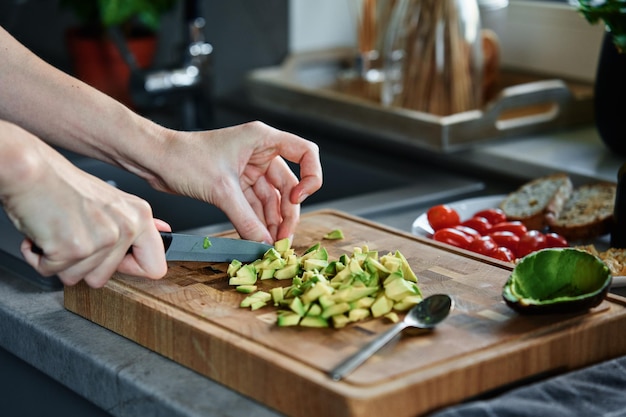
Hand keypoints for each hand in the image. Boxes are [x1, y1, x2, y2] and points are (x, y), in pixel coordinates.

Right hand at [0, 124, 168, 286]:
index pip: (155, 268)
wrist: (28, 168)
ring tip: (58, 229)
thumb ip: (137, 222)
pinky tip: (43, 232)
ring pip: (75, 278)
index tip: (116, 261)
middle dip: (81, 264)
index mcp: (140, 216)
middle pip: (103, 279)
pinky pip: (50, 272)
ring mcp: (101, 240)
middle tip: (72, 232)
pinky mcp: (72, 249)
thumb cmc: (62, 183)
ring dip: (59, 259)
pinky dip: (39, 257)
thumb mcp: (111, 200)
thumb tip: (163, 231)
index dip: (130, 270)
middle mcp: (125, 228)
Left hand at [139, 121, 322, 242]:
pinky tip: (258, 238)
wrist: (154, 160)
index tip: (300, 198)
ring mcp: (248, 169)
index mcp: (262, 140)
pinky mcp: (235, 184)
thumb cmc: (184, 158)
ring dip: (273, 220)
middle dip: (288, 211)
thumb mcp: (221, 190)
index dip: (311, 176)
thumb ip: (246, 219)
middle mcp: (259, 152)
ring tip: (272, 243)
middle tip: (283, 237)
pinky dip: (257, 221)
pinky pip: (254, 205)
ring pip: (271, 198)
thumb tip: (264, 243)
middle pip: (289, 184)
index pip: (305, 152)